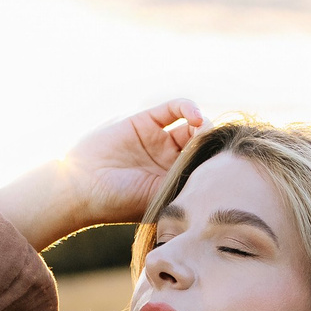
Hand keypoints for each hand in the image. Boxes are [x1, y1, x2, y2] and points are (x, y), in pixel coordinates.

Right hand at [0, 98, 207, 250]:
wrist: (81, 188)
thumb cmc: (119, 202)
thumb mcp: (161, 197)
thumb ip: (187, 183)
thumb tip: (223, 176)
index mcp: (175, 181)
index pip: (207, 166)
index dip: (218, 162)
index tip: (229, 164)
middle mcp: (168, 160)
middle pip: (202, 144)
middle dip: (212, 144)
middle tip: (217, 148)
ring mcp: (158, 139)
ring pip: (192, 125)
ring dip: (203, 127)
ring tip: (204, 134)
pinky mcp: (145, 121)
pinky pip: (174, 108)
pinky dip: (188, 108)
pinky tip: (194, 118)